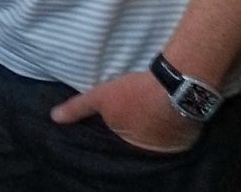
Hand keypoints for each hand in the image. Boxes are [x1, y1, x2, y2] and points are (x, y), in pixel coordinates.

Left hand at [50, 72, 201, 152]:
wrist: (176, 86)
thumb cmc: (134, 93)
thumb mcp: (102, 96)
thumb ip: (79, 108)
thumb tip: (54, 118)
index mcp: (129, 147)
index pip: (117, 145)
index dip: (115, 133)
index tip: (117, 123)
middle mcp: (149, 153)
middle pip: (137, 143)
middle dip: (135, 134)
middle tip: (135, 116)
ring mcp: (170, 148)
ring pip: (156, 140)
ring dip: (153, 130)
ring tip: (149, 114)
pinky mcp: (186, 138)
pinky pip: (174, 135)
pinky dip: (170, 127)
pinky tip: (167, 114)